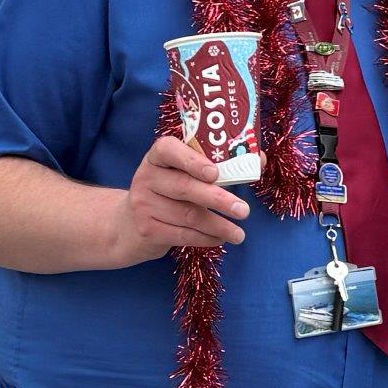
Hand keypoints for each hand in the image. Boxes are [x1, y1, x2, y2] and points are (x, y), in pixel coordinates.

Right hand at [110, 136, 258, 265]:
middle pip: (185, 187)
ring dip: (218, 226)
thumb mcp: (185, 172)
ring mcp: (143, 204)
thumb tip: (258, 159)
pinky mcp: (147, 230)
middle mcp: (146, 177)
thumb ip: (218, 163)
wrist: (129, 224)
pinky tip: (221, 238)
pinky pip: (182, 235)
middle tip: (244, 210)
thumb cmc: (170, 190)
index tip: (215, 172)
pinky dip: (206, 238)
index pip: (169, 149)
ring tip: (239, 234)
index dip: (192, 160)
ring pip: (187, 215)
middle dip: (218, 200)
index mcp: (158, 156)